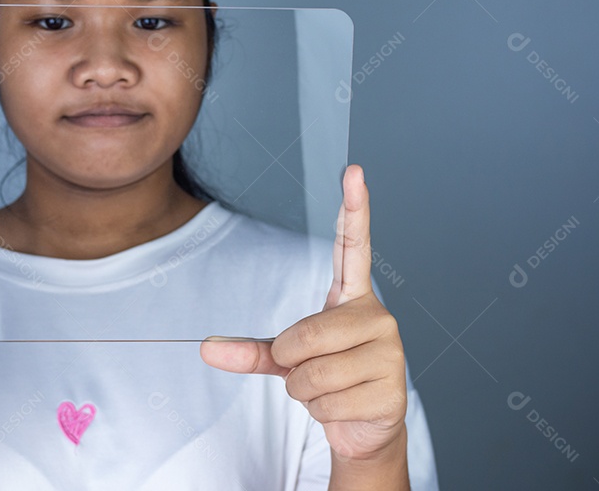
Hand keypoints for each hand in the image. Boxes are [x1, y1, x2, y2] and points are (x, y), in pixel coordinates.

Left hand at [200, 164, 407, 460]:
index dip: (354, 208)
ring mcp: (390, 352)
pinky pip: (330, 403)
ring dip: (306, 392)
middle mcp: (377, 316)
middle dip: (291, 363)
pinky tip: (344, 407)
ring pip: (315, 374)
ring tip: (328, 391)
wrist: (363, 426)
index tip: (353, 172)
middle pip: (308, 334)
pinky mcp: (392, 390)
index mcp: (352, 298)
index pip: (352, 246)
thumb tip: (206, 348)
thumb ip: (251, 350)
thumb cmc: (327, 380)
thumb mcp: (285, 359)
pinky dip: (322, 413)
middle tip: (304, 371)